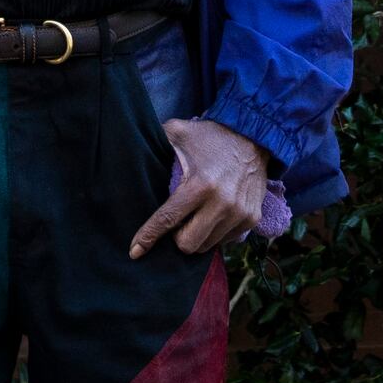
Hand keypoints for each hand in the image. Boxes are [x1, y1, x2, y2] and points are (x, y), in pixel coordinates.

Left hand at [129, 116, 266, 259]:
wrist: (253, 136)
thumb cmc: (210, 135)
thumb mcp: (178, 131)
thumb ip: (154, 141)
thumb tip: (128, 147)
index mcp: (200, 184)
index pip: (168, 219)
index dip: (148, 237)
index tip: (135, 251)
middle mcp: (222, 203)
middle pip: (188, 244)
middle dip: (176, 238)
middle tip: (176, 222)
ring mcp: (239, 214)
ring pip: (207, 246)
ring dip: (197, 236)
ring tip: (195, 217)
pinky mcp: (251, 219)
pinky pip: (225, 241)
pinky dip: (215, 233)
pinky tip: (212, 216)